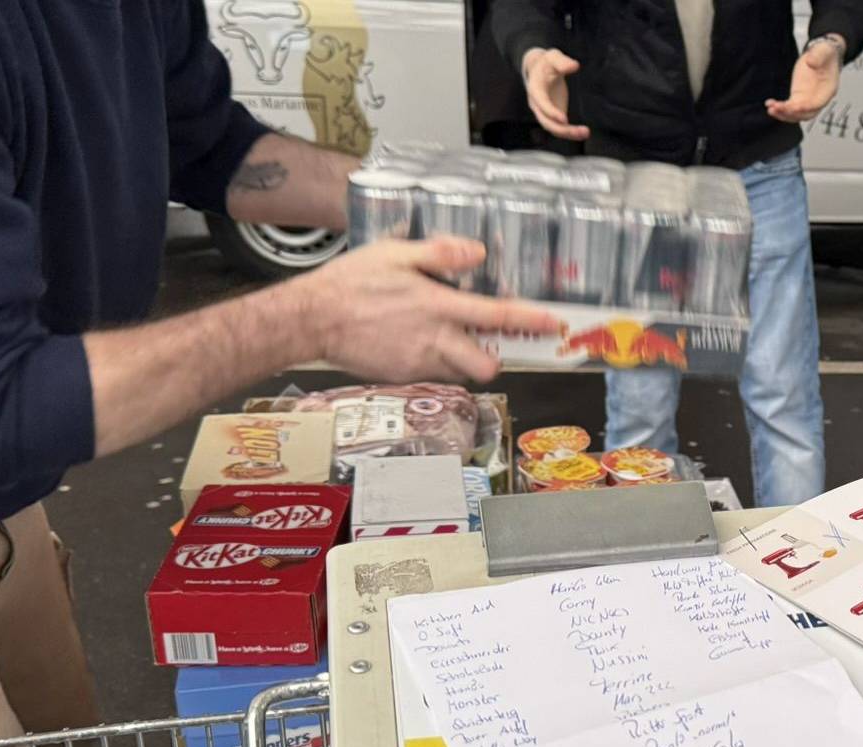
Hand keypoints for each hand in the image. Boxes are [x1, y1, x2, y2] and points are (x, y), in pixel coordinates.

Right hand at [286, 236, 560, 381]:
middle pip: (484, 365)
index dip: (528, 321)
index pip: (495, 316)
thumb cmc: (352, 281)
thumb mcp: (396, 253)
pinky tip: (414, 343)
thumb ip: (441, 254)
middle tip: (485, 341)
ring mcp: (417, 363)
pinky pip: (431, 375)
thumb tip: (478, 252)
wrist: (311, 318)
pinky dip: (434, 363)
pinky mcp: (401, 377)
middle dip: (493, 358)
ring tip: (443, 337)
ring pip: (458, 373)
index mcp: (437, 306)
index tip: (551, 323)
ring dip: (461, 360)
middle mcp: (433, 340)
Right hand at [522, 48, 589, 140]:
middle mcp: (537, 104)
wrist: (539, 69)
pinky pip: (559, 128)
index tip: (564, 119)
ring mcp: (544, 112)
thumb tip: (574, 66)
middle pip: (546, 121)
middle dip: (562, 129)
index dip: (551, 112)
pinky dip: (570, 133)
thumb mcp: (553, 57)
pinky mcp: (552, 116)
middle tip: (581, 131)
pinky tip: (583, 133)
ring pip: (553, 128)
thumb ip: (562, 61)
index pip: (541, 103)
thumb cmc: (547, 63)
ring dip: (568, 134)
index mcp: (536, 89)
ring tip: (585, 133)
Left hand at [765, 39, 842, 122]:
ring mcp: (808, 99)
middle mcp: (818, 98)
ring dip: (783, 114)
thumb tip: (811, 62)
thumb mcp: (823, 50)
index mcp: (827, 90)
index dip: (805, 107)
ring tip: (771, 109)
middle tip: (778, 108)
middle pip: (806, 114)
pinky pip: (789, 108)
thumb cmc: (825, 54)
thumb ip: (818, 56)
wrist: (820, 53)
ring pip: (796, 114)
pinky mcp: (798, 97)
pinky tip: (770, 105)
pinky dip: (780, 108)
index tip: (793, 107)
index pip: (816, 104)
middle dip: (791, 113)